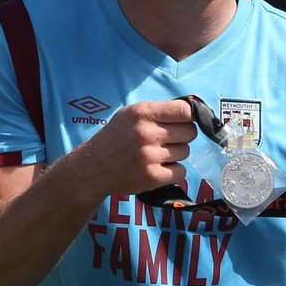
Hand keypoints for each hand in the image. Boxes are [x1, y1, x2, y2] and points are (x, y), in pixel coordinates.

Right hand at [80, 99, 198, 197]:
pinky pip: (181, 172)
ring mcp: (149, 156)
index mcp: (142, 113)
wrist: (92, 169)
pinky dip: (173, 172)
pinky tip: (159, 168)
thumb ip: (159, 111)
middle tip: (167, 141)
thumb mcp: (130, 115)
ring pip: (185, 152)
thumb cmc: (116, 138)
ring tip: (157, 155)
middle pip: (189, 132)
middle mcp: (146, 133)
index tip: (185, 122)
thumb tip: (194, 109)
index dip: (190, 116)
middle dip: (182, 136)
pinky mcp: (152, 177)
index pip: (185, 110)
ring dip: (176, 154)